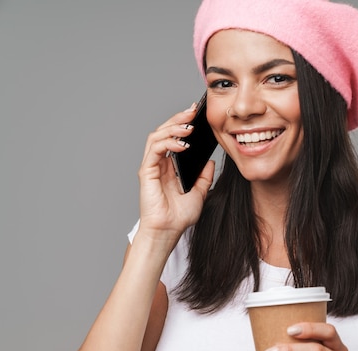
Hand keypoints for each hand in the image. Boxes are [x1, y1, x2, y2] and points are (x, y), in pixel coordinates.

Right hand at [137, 104, 214, 240]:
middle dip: (178, 119)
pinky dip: (168, 143)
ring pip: (157, 136)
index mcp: (170, 165)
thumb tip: (210, 161)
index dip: (184, 123)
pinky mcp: (146, 172)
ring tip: (189, 126)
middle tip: (193, 111)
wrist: (169, 231)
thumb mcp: (200, 193)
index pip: (174, 137)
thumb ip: (204, 177)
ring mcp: (152, 166)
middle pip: (164, 132)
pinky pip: (155, 150)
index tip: (198, 114)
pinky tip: (182, 144)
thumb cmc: (179, 216)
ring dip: (173, 128)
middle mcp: (159, 163)